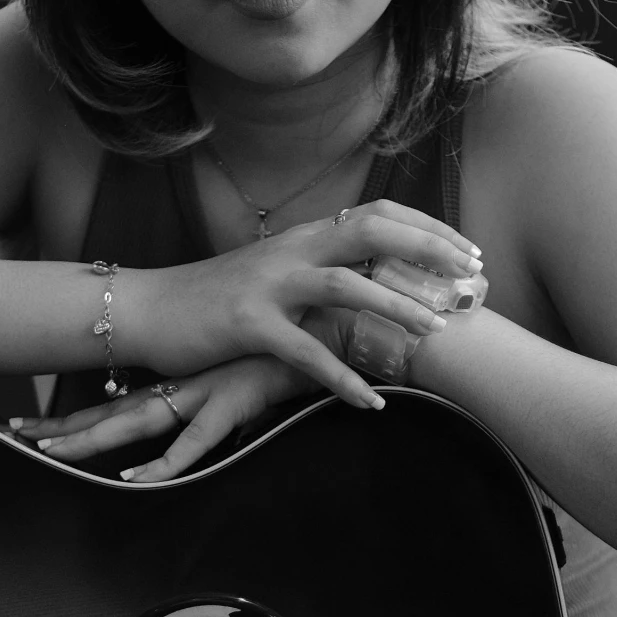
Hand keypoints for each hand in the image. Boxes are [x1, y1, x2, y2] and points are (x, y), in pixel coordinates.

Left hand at [20, 353, 313, 480]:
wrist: (332, 329)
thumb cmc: (292, 352)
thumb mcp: (245, 384)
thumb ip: (223, 404)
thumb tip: (207, 428)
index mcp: (180, 381)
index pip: (113, 402)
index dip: (71, 415)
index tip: (29, 423)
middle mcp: (182, 385)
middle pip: (109, 411)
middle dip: (61, 425)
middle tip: (14, 430)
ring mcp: (203, 393)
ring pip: (135, 422)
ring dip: (91, 439)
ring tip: (50, 452)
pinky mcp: (231, 406)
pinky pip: (192, 443)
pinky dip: (163, 462)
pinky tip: (133, 476)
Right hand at [120, 199, 480, 406]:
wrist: (147, 309)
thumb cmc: (213, 301)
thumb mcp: (273, 277)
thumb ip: (317, 276)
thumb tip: (369, 287)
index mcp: (302, 238)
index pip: (376, 214)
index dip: (426, 228)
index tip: (466, 250)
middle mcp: (290, 251)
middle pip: (371, 231)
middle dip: (427, 250)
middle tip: (470, 277)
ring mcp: (268, 285)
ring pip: (344, 285)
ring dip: (394, 306)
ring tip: (433, 331)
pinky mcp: (247, 325)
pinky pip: (304, 353)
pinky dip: (341, 378)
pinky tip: (370, 402)